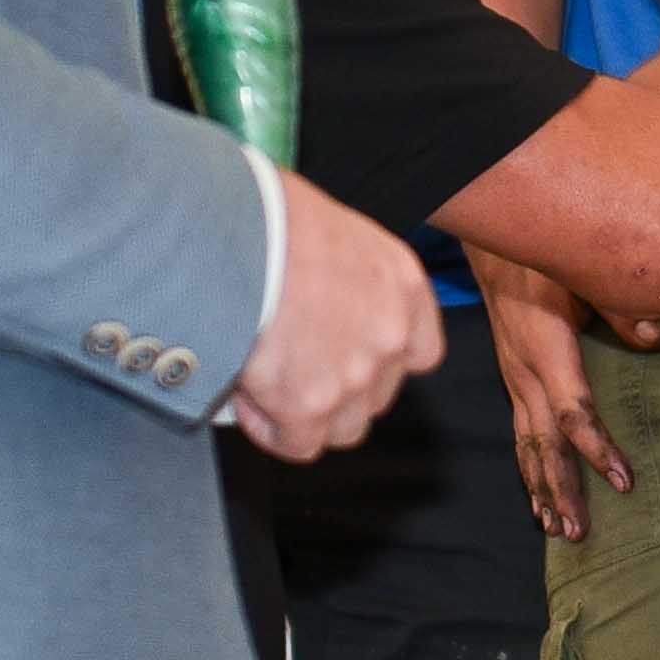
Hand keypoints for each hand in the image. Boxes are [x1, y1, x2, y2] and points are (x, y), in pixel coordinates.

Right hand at [232, 172, 442, 460]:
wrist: (239, 230)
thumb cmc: (274, 215)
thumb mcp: (335, 234)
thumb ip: (347, 281)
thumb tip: (318, 309)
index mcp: (404, 286)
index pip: (420, 352)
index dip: (382, 361)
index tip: (346, 353)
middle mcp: (391, 334)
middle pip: (377, 394)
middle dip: (338, 388)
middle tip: (293, 366)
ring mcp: (355, 374)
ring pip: (343, 426)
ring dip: (308, 414)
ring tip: (266, 383)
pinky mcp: (309, 405)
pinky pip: (297, 444)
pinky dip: (271, 430)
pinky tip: (247, 399)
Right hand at [476, 250, 646, 537]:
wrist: (496, 249)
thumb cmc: (542, 261)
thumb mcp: (581, 276)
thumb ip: (621, 309)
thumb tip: (657, 338)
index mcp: (546, 353)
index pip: (573, 414)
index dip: (599, 451)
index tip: (624, 482)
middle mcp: (525, 376)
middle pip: (546, 446)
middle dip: (563, 490)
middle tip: (580, 532)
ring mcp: (515, 382)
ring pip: (528, 447)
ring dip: (543, 490)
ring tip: (557, 530)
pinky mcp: (513, 382)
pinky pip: (521, 436)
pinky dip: (530, 470)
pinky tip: (537, 499)